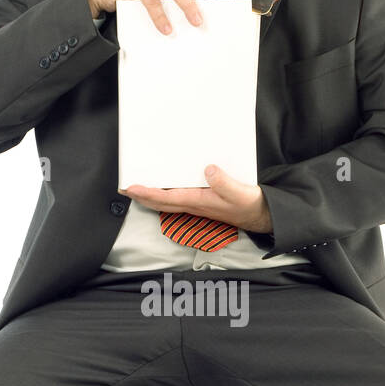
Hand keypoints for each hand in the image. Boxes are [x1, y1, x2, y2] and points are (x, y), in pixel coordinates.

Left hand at [119, 165, 273, 234]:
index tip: (131, 188)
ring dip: (150, 197)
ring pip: (167, 202)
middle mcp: (194, 205)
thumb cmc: (249, 205)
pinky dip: (164, 195)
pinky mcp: (202, 202)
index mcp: (199, 201)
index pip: (166, 198)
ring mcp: (197, 205)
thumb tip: (208, 170)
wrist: (260, 215)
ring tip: (137, 189)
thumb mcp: (239, 192)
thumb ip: (224, 182)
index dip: (147, 193)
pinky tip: (163, 189)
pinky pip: (177, 199)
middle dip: (141, 196)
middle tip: (124, 189)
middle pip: (160, 202)